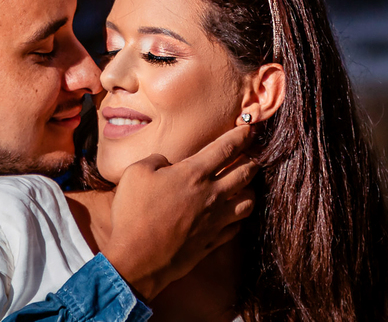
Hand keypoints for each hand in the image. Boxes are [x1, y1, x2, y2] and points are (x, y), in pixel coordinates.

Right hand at [103, 126, 257, 299]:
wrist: (136, 259)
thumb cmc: (134, 213)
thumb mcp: (137, 172)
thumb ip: (157, 159)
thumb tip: (168, 163)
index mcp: (194, 174)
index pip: (227, 148)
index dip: (242, 135)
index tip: (250, 129)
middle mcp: (211, 195)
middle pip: (246, 172)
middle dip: (252, 160)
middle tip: (252, 154)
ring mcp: (215, 220)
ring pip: (249, 201)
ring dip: (250, 190)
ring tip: (245, 186)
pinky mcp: (212, 242)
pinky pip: (237, 227)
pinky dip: (238, 218)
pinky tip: (232, 215)